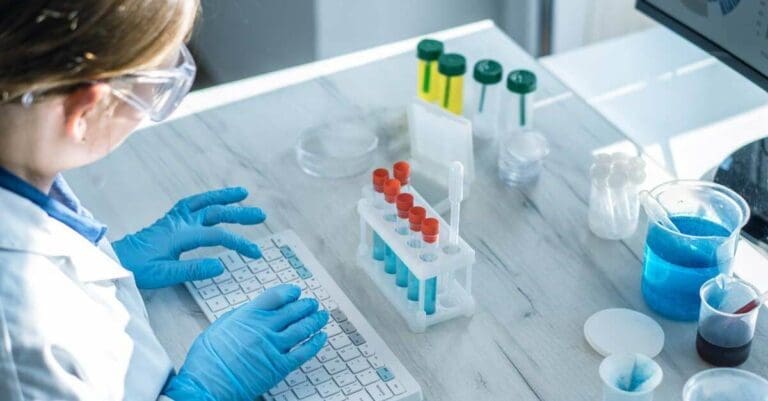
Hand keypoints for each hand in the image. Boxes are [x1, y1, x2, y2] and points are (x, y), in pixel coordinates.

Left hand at [112, 187, 265, 288]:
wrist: (113, 260)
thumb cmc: (135, 269)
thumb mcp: (163, 274)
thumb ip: (192, 269)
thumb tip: (221, 265)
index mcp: (180, 235)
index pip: (217, 235)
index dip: (239, 242)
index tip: (255, 252)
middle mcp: (179, 222)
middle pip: (214, 212)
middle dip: (239, 213)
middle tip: (261, 215)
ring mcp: (173, 219)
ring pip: (203, 202)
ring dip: (224, 196)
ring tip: (243, 193)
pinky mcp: (169, 220)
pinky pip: (192, 203)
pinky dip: (206, 198)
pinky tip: (214, 200)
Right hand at [163, 284, 328, 400]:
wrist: (206, 386)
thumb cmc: (207, 360)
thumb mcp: (218, 327)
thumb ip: (238, 316)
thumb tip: (253, 309)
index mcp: (247, 316)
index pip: (276, 296)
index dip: (290, 292)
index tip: (296, 292)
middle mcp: (263, 328)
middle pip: (293, 311)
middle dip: (306, 305)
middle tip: (312, 303)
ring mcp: (273, 347)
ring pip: (302, 329)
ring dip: (315, 320)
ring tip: (322, 315)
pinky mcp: (279, 366)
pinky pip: (303, 352)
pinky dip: (315, 343)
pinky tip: (321, 337)